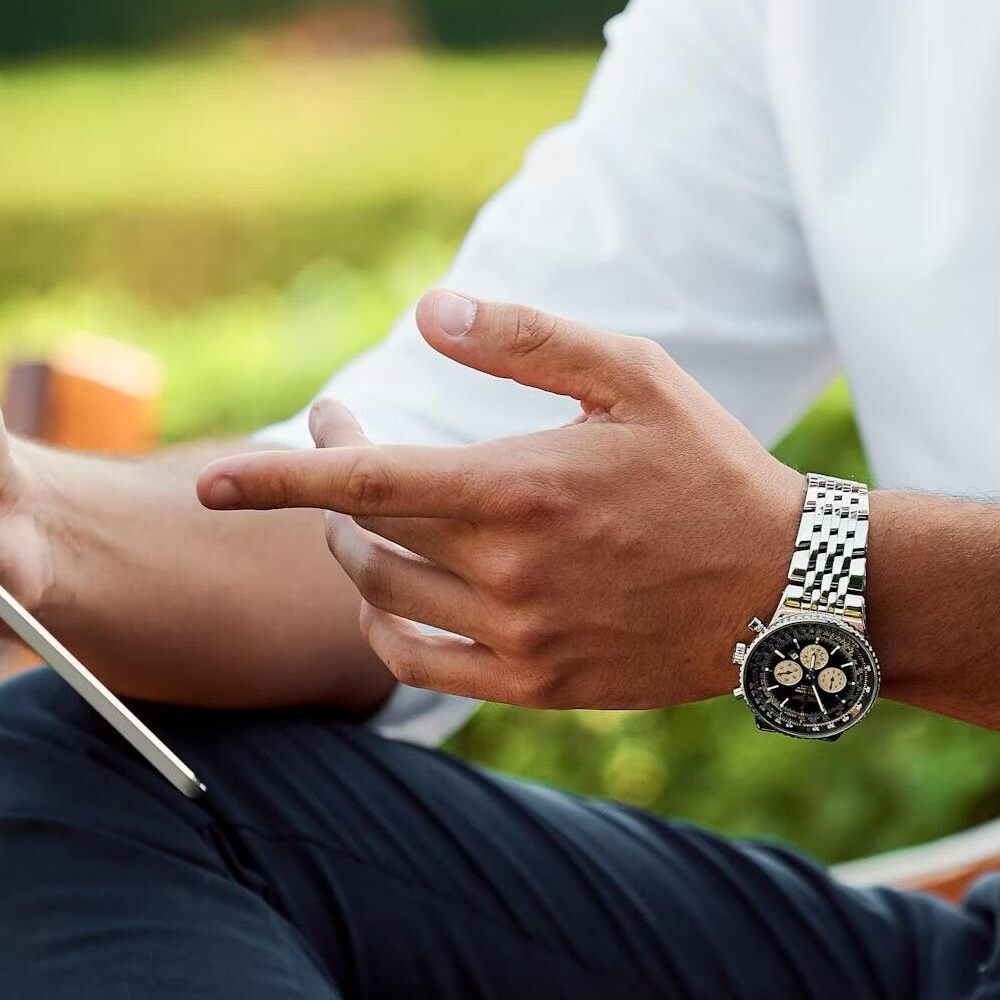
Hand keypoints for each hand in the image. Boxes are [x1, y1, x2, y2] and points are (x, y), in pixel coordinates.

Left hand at [195, 289, 807, 708]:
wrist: (785, 590)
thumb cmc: (711, 469)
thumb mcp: (633, 375)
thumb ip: (526, 338)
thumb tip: (427, 312)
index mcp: (517, 489)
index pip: (363, 481)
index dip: (277, 479)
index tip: (214, 481)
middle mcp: (507, 574)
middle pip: (366, 538)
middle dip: (331, 491)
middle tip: (350, 443)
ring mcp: (520, 640)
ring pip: (385, 601)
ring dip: (358, 556)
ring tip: (374, 517)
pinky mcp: (538, 687)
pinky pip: (419, 667)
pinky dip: (385, 630)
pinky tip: (392, 599)